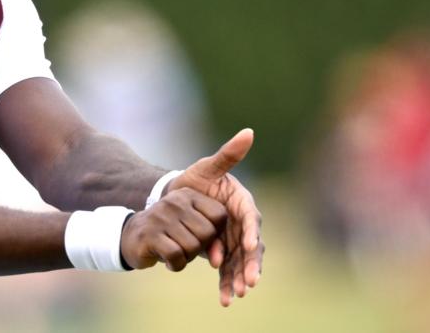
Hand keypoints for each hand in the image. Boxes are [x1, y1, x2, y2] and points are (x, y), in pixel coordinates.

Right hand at [119, 188, 226, 271]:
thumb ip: (211, 239)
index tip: (201, 236)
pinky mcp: (149, 234)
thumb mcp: (192, 229)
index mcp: (188, 195)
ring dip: (187, 258)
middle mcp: (174, 201)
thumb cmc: (171, 235)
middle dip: (200, 248)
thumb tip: (218, 261)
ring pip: (192, 246)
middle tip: (186, 247)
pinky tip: (169, 261)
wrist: (133, 237)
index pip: (219, 214)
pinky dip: (176, 264)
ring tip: (177, 253)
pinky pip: (176, 255)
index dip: (216, 232)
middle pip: (207, 233)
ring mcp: (160, 216)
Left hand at [168, 128, 263, 306]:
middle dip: (250, 264)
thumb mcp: (207, 167)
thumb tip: (248, 131)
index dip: (252, 232)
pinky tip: (225, 299)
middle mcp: (243, 224)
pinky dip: (227, 283)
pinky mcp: (224, 252)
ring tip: (237, 294)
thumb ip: (227, 154)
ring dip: (239, 278)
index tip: (249, 245)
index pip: (251, 218)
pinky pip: (228, 270)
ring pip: (241, 262)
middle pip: (251, 246)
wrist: (177, 198)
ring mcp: (234, 240)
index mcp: (242, 203)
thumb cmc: (194, 180)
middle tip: (249, 281)